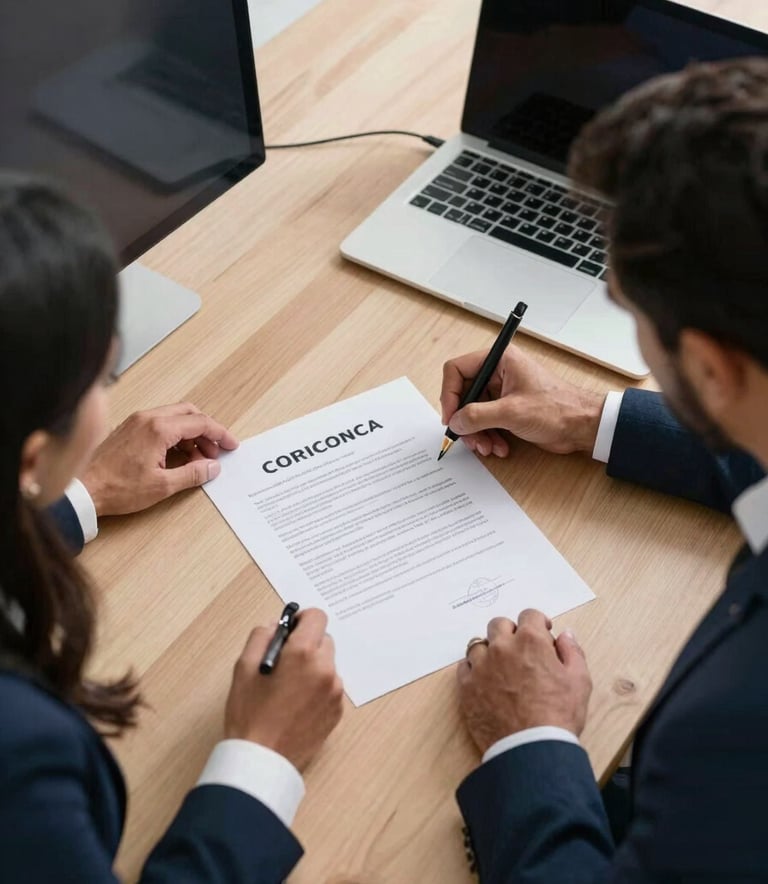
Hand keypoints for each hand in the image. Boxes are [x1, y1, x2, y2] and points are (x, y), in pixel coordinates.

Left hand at [81, 403, 238, 515]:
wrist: (82, 488)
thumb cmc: (116, 487)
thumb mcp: (162, 485)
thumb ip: (193, 473)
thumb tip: (212, 467)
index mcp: (159, 429)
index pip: (200, 423)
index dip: (220, 434)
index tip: (230, 445)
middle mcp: (148, 418)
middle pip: (190, 413)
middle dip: (207, 432)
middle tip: (215, 452)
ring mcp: (137, 421)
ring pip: (175, 417)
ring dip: (191, 434)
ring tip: (197, 459)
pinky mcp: (129, 428)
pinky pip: (160, 423)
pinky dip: (175, 435)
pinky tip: (177, 456)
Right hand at [225, 608, 343, 770]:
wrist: (262, 759)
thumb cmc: (249, 714)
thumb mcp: (244, 667)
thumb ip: (261, 636)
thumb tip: (277, 627)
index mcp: (303, 654)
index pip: (316, 617)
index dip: (301, 620)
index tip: (290, 630)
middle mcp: (325, 669)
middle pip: (323, 640)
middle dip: (305, 645)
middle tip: (284, 662)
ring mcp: (334, 692)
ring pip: (327, 665)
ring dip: (312, 667)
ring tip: (288, 688)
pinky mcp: (337, 711)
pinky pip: (330, 687)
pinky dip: (317, 688)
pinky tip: (296, 704)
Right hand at [440, 346, 605, 456]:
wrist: (582, 426)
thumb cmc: (558, 409)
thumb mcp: (512, 412)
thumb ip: (477, 416)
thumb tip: (455, 421)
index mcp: (499, 360)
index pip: (457, 370)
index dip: (450, 395)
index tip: (451, 417)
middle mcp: (498, 372)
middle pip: (463, 395)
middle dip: (466, 420)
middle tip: (470, 438)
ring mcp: (502, 392)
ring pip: (473, 412)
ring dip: (477, 433)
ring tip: (488, 447)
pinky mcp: (507, 409)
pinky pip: (485, 422)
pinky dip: (488, 436)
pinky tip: (500, 447)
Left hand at [458, 610, 591, 754]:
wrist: (531, 749)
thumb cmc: (559, 716)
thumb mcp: (579, 681)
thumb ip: (572, 652)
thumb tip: (565, 635)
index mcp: (530, 641)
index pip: (529, 615)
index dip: (537, 623)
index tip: (542, 634)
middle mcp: (502, 647)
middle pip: (499, 624)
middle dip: (511, 632)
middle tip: (520, 649)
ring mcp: (481, 666)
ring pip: (479, 644)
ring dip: (490, 650)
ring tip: (500, 667)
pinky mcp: (466, 687)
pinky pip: (464, 667)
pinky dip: (474, 669)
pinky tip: (485, 681)